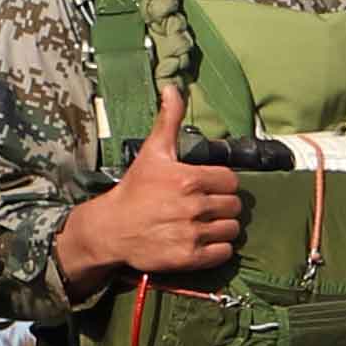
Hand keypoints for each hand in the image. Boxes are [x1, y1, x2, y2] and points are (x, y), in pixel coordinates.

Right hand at [57, 71, 249, 281]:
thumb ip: (168, 119)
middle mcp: (194, 206)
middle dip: (222, 206)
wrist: (110, 229)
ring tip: (203, 224)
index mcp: (190, 179)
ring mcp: (192, 233)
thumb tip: (172, 87)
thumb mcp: (152, 151)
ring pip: (232, 230)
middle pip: (234, 206)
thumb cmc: (135, 189)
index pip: (232, 182)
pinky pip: (224, 253)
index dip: (222, 184)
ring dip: (222, 227)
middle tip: (205, 207)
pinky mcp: (189, 257)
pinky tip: (201, 241)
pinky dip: (217, 249)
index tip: (207, 187)